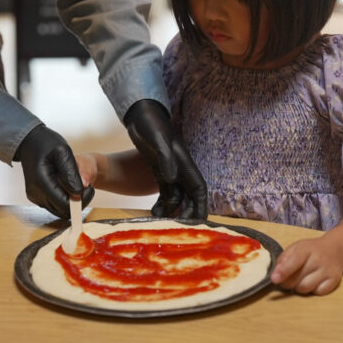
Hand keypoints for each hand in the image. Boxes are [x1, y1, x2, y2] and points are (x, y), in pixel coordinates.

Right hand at [15, 125, 93, 217]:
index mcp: (41, 182)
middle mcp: (36, 193)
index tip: (89, 186)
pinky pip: (55, 205)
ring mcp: (35, 197)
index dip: (81, 199)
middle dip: (78, 201)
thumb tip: (80, 190)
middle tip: (85, 184)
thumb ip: (71, 171)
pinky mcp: (37, 197)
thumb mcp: (62, 151)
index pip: (65, 205)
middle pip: (63, 211)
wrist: (29, 142)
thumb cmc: (46, 143)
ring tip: (76, 182)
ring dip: (72, 201)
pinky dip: (65, 198)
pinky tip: (67, 184)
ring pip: (59, 210)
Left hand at [124, 99, 206, 219]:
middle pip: (190, 196)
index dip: (201, 205)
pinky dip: (161, 203)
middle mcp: (180, 169)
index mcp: (184, 162)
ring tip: (159, 220)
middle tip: (177, 227)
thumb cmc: (151, 125)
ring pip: (176, 196)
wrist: (141, 115)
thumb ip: (165, 157)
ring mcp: (170, 170)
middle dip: (187, 212)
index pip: (198, 188)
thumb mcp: (157, 139)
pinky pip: (165, 192)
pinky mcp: (159, 171)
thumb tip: (172, 177)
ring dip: (171, 210)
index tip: (198, 222)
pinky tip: (153, 212)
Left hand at [271, 236, 342, 295]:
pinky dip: (312, 290)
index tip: (274, 279)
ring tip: (300, 280)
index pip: (295, 260)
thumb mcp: (296, 247)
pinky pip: (318, 292)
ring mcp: (328, 270)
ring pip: (306, 288)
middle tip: (286, 279)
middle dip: (287, 282)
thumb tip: (276, 273)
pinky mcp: (334, 281)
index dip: (283, 271)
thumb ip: (284, 259)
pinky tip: (312, 282)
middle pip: (297, 279)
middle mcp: (319, 259)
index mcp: (307, 249)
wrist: (335, 250)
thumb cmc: (311, 250)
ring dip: (298, 287)